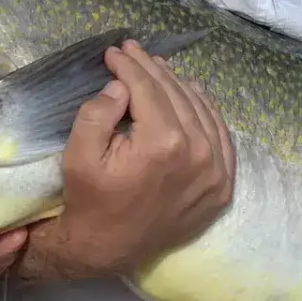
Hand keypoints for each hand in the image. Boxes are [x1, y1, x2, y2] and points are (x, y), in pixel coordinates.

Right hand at [45, 40, 235, 276]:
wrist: (106, 249)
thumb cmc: (89, 200)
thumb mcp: (79, 154)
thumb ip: (98, 111)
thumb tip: (122, 85)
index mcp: (164, 145)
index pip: (149, 89)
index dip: (129, 65)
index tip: (114, 51)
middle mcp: (200, 154)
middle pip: (176, 95)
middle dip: (151, 69)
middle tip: (132, 52)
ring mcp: (217, 172)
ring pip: (201, 110)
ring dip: (177, 85)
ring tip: (156, 68)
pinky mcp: (223, 185)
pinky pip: (220, 136)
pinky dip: (203, 110)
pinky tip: (188, 94)